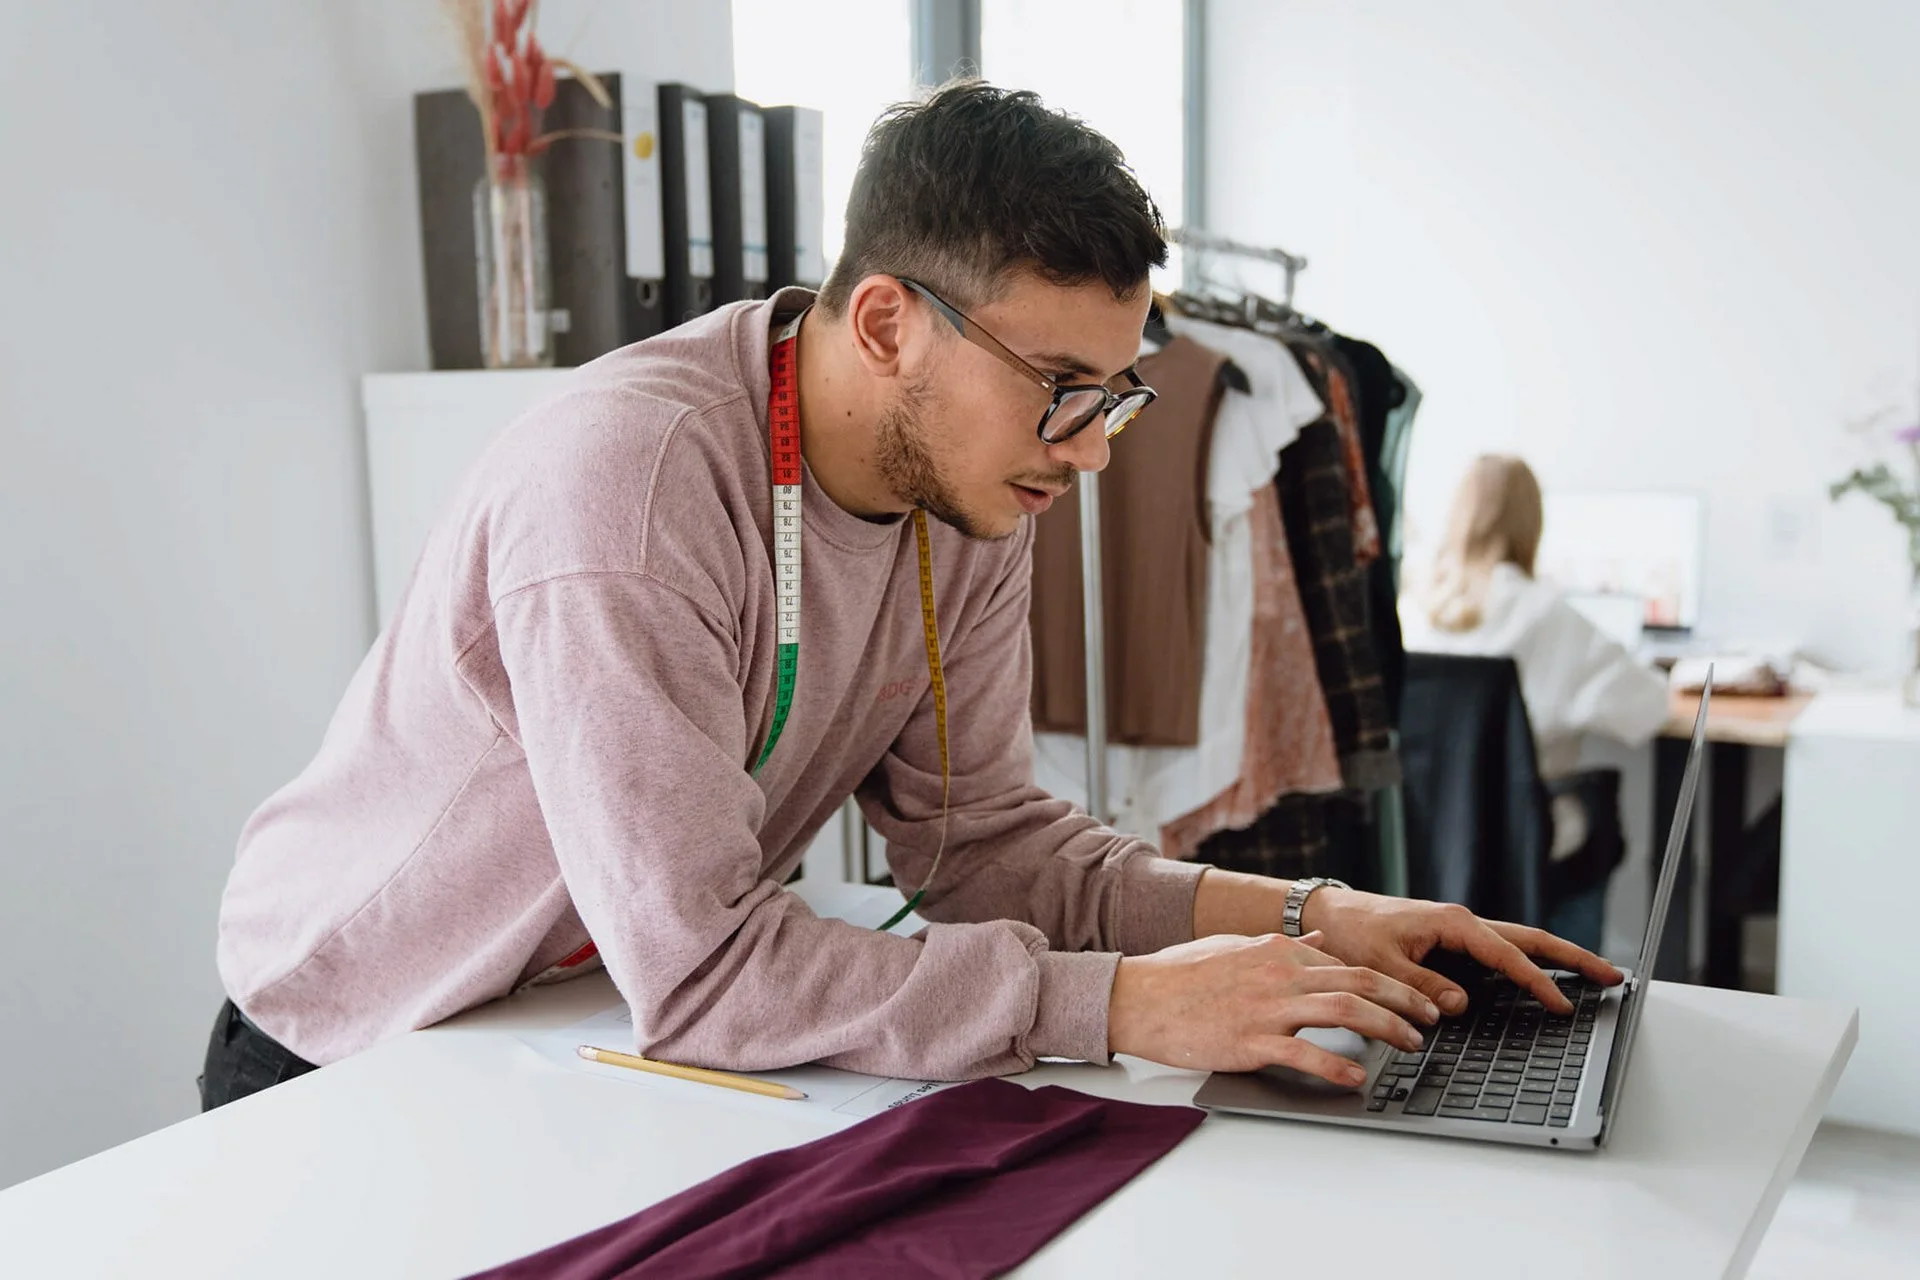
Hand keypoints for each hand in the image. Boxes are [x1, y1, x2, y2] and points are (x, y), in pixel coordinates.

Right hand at [1108, 930, 1440, 1085]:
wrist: (1137, 996)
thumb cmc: (1181, 974)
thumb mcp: (1236, 947)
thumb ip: (1283, 945)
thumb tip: (1321, 940)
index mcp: (1276, 950)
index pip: (1347, 962)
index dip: (1388, 981)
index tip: (1412, 998)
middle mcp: (1279, 972)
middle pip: (1359, 981)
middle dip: (1404, 1001)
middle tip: (1431, 1019)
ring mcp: (1266, 1006)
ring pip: (1344, 1010)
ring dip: (1386, 1027)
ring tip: (1411, 1044)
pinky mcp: (1249, 1040)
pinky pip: (1304, 1053)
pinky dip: (1337, 1065)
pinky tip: (1357, 1078)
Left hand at [1300, 889, 1623, 1015]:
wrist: (1329, 913)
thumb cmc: (1353, 932)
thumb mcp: (1381, 963)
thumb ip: (1420, 985)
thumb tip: (1459, 1005)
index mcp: (1452, 923)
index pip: (1508, 955)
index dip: (1538, 982)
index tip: (1563, 1005)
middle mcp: (1463, 922)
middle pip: (1531, 939)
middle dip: (1573, 958)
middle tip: (1612, 976)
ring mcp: (1461, 930)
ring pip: (1520, 942)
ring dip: (1557, 958)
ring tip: (1593, 975)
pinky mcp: (1454, 940)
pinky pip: (1500, 951)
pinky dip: (1528, 961)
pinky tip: (1545, 977)